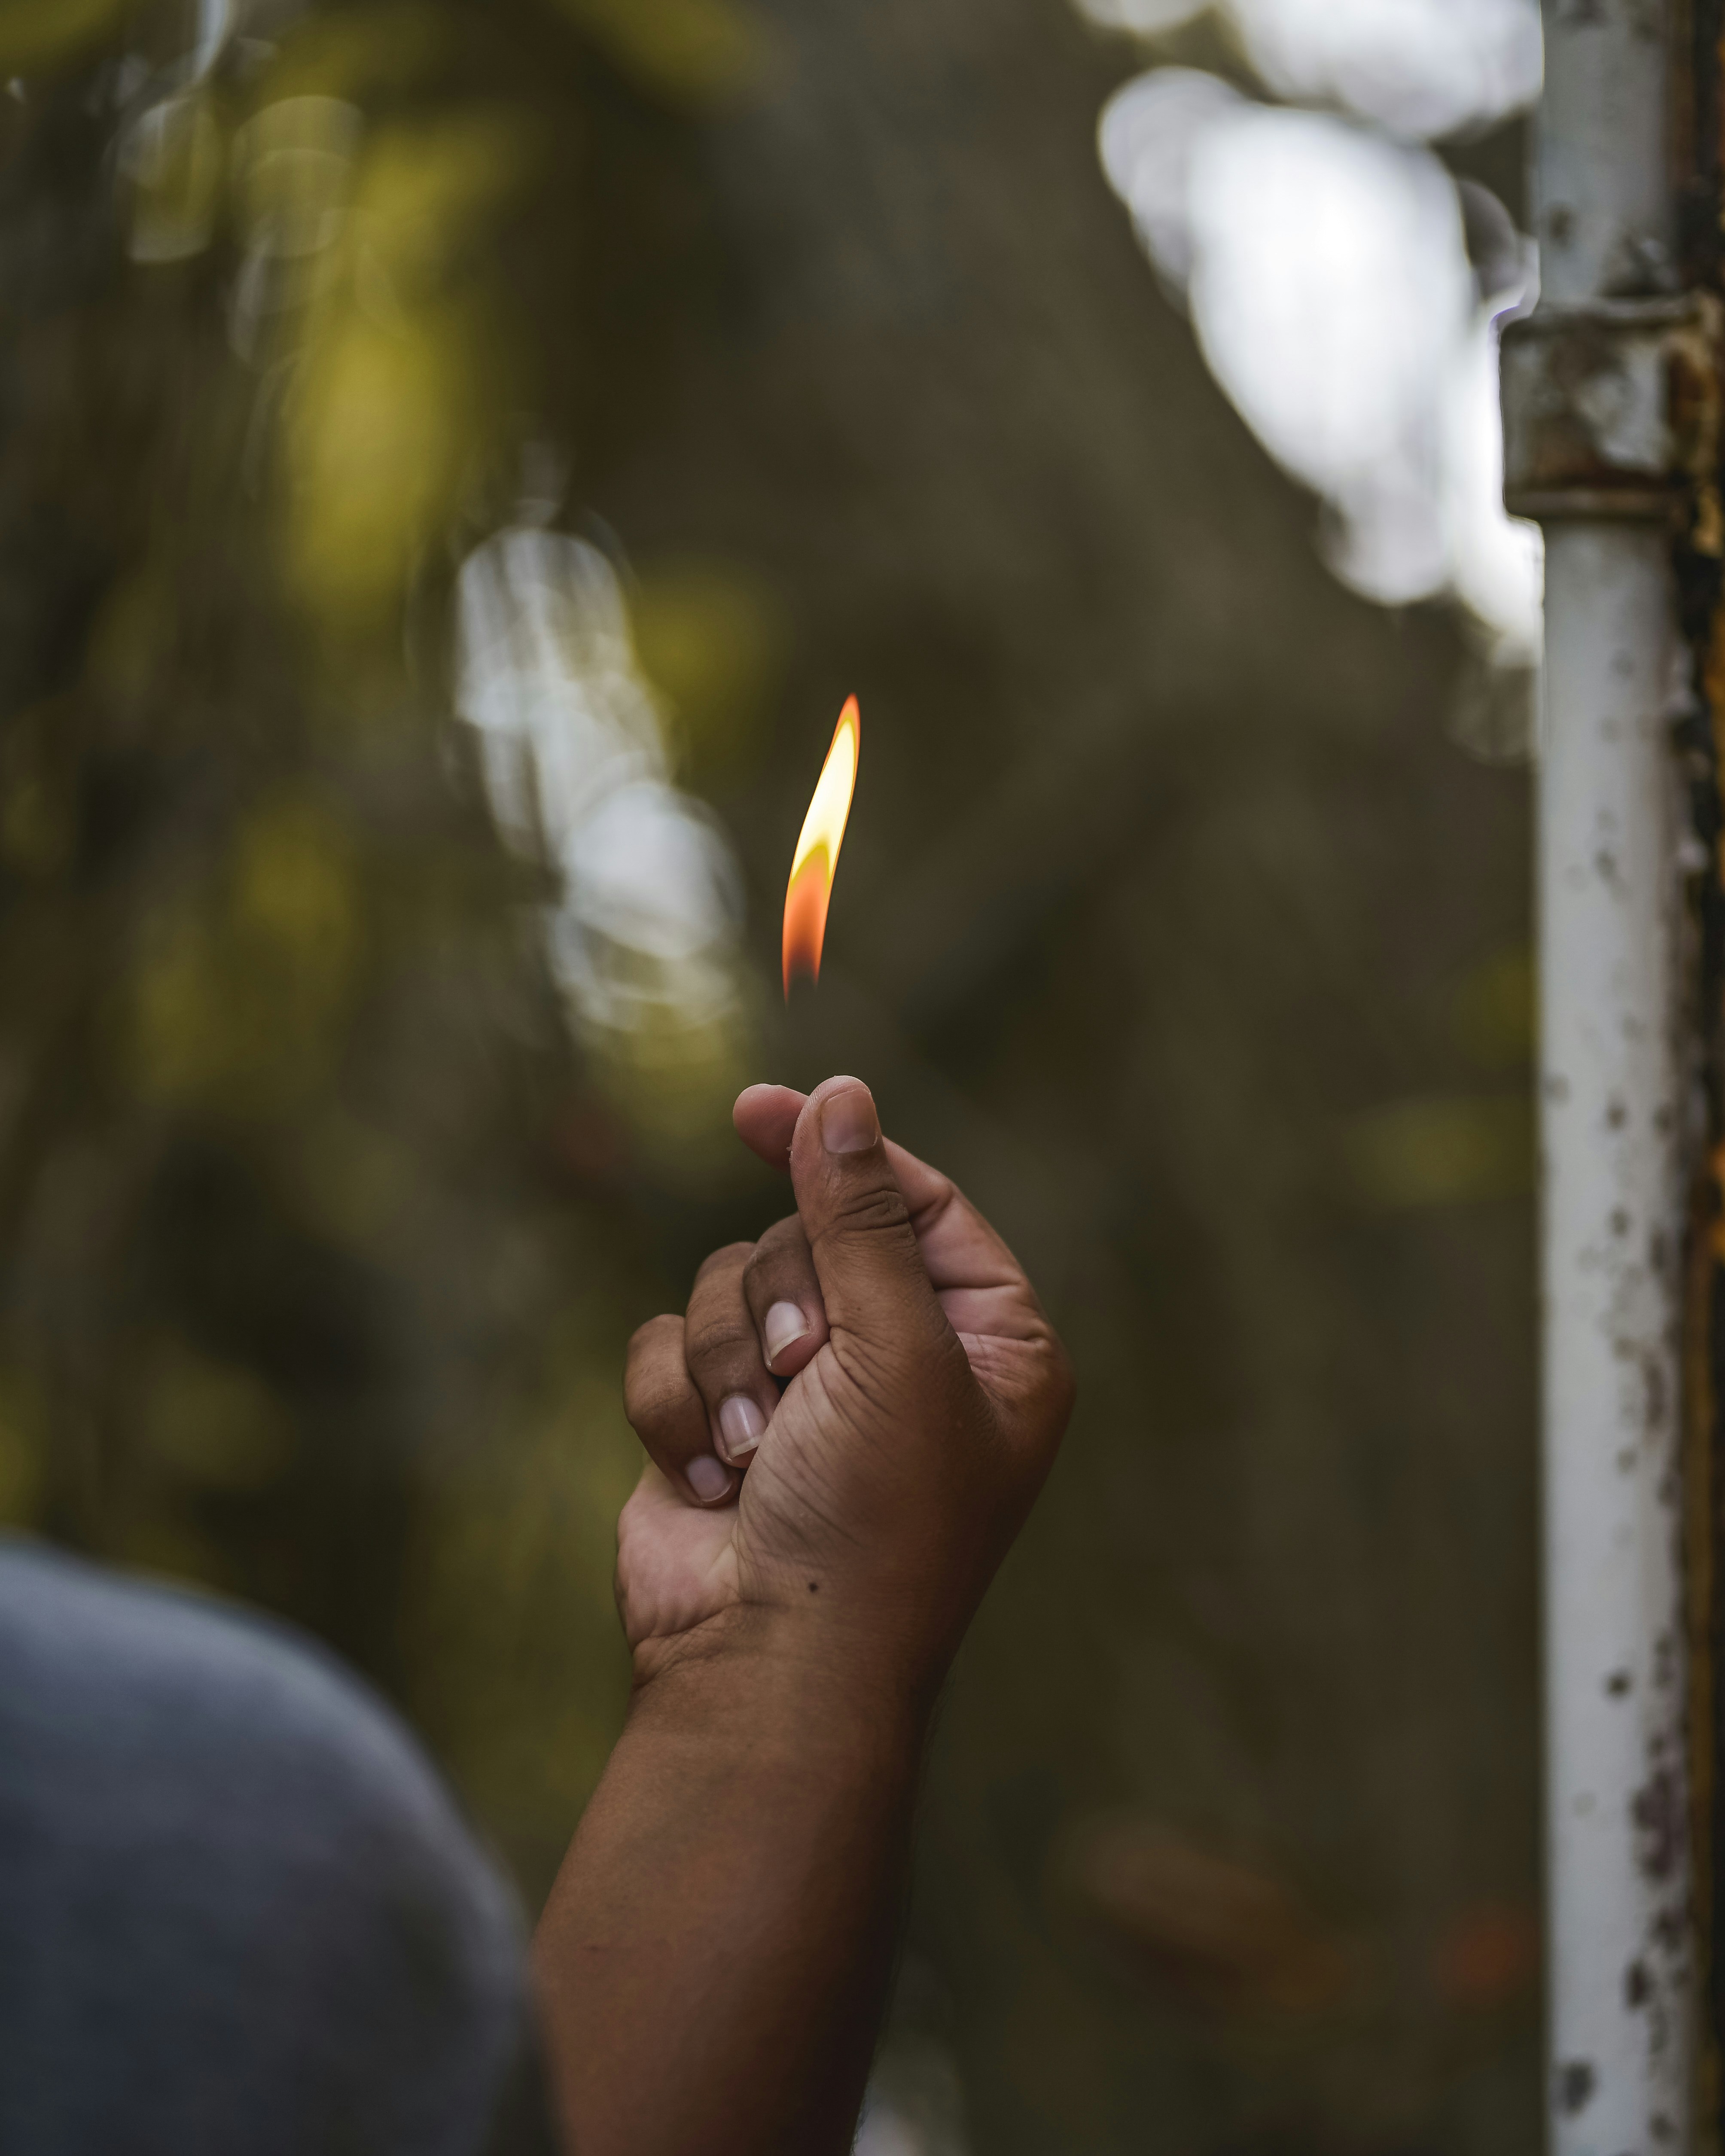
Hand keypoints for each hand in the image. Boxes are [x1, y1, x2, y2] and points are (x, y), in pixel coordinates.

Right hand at [618, 1075, 1074, 1704]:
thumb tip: (843, 1097)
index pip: (914, 1200)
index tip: (756, 1107)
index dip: (839, 1149)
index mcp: (984, 1342)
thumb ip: (861, 1219)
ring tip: (759, 1456)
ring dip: (732, 1371)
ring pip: (726, 1283)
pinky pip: (665, 1345)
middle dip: (787, 1306)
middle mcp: (898, 1355)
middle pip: (808, 1235)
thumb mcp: (894, 1353)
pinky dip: (677, 1411)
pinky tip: (713, 1485)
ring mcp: (802, 1390)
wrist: (768, 1668)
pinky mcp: (715, 1419)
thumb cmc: (868, 1526)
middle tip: (803, 1381)